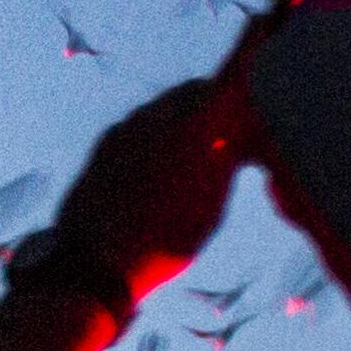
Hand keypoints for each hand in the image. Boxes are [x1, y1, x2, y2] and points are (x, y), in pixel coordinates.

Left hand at [46, 78, 244, 299]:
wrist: (95, 266)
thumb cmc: (165, 241)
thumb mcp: (213, 203)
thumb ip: (225, 160)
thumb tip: (234, 136)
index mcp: (190, 126)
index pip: (226, 85)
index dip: (243, 93)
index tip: (255, 108)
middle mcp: (153, 117)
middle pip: (191, 92)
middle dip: (212, 104)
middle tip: (229, 131)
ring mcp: (122, 130)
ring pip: (161, 109)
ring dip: (181, 120)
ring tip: (194, 155)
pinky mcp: (101, 148)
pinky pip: (135, 128)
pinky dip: (154, 137)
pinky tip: (159, 169)